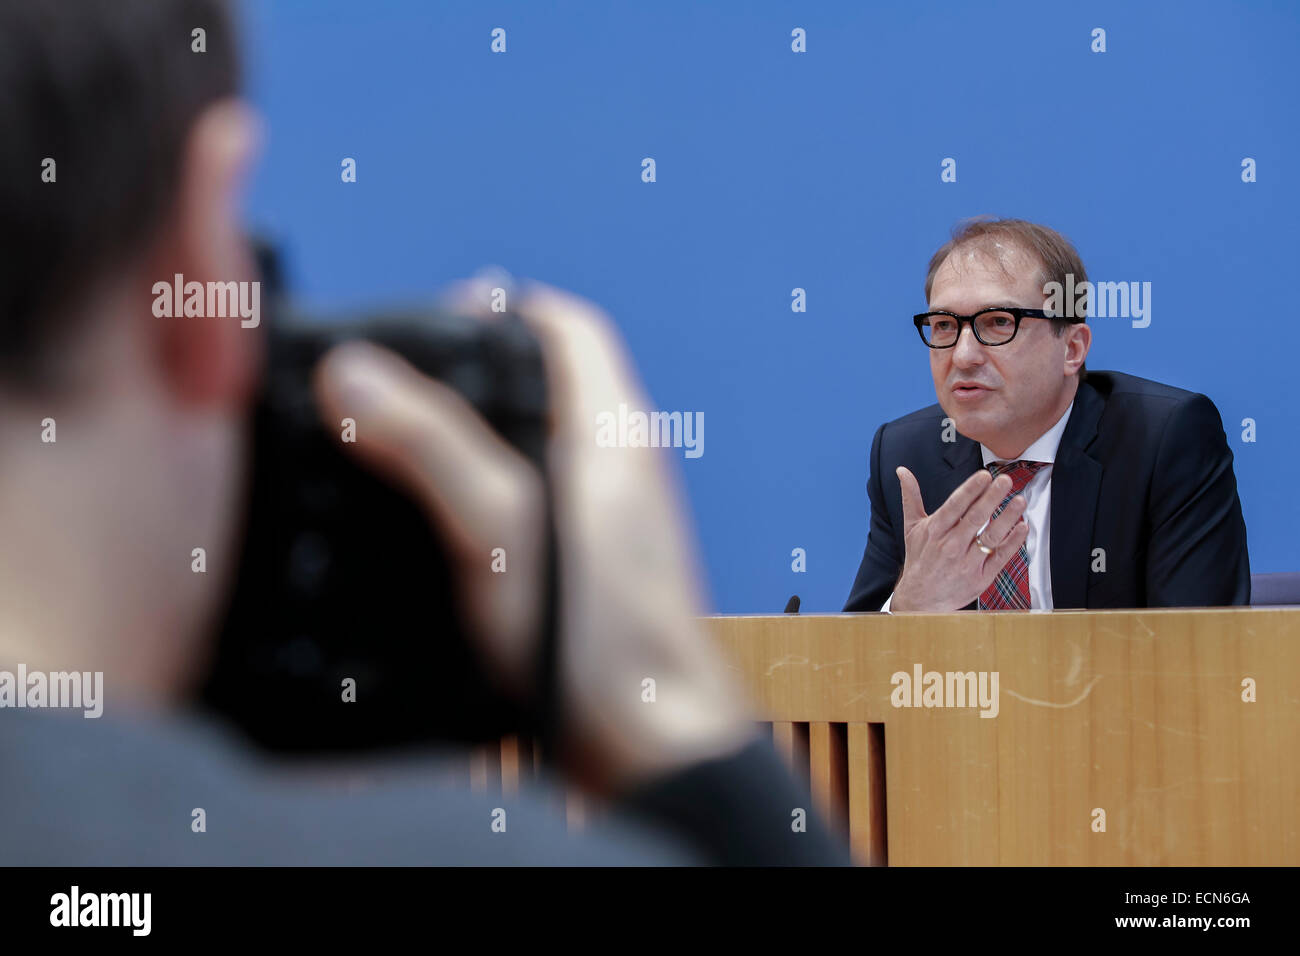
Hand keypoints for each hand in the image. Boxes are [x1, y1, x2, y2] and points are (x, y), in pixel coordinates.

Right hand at [312, 276, 754, 792]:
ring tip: (411, 447)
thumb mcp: (499, 529)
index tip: (446, 312)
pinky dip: (491, 495)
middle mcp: (620, 471)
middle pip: (550, 384)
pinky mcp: (593, 571)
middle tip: (410, 381)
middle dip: (479, 371)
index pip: (573, 330)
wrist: (651, 744)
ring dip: (481, 436)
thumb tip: (355, 375)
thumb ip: (430, 448)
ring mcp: (609, 522)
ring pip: (539, 448)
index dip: (509, 306)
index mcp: (614, 437)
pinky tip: (446, 528)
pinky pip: (537, 506)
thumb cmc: (599, 641)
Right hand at [889, 466, 1028, 611]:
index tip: (983, 476)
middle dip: (991, 497)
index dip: (970, 490)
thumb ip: (911, 497)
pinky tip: (1022, 527)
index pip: (955, 506)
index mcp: (935, 530)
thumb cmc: (920, 558)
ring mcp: (967, 562)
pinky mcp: (981, 577)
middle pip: (975, 518)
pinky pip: (1000, 557)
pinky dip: (1012, 542)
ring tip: (1019, 501)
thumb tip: (902, 471)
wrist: (921, 599)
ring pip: (990, 537)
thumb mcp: (912, 527)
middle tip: (1005, 480)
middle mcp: (951, 545)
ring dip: (1006, 518)